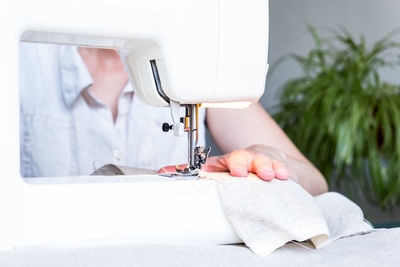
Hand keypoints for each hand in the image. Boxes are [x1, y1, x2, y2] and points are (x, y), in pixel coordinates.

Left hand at [158, 148, 290, 180]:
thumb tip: (163, 172)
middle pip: (240, 157)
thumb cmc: (240, 168)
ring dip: (263, 167)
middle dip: (240, 163)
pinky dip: (281, 170)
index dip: (217, 166)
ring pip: (261, 161)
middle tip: (239, 172)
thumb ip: (196, 172)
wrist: (269, 161)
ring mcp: (260, 162)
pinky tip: (284, 175)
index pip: (217, 161)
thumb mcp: (219, 171)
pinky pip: (280, 167)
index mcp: (226, 161)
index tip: (223, 172)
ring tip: (266, 175)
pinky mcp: (277, 166)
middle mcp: (243, 159)